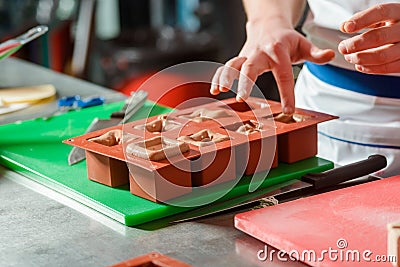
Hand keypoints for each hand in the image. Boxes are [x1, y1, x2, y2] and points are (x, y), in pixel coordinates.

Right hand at [210, 20, 333, 113]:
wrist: (268, 24)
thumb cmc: (287, 39)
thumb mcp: (303, 44)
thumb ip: (316, 53)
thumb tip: (331, 55)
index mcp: (278, 51)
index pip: (283, 74)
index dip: (286, 93)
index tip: (288, 110)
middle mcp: (260, 52)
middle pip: (250, 66)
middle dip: (245, 82)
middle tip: (242, 98)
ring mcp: (247, 55)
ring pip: (233, 64)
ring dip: (225, 77)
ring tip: (220, 90)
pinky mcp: (239, 58)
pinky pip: (226, 66)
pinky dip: (219, 76)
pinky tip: (215, 89)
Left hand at [339, 3, 399, 73]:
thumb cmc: (393, 25)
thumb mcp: (382, 17)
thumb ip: (363, 19)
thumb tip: (344, 26)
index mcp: (399, 12)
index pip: (381, 12)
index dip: (362, 20)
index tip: (346, 28)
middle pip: (379, 37)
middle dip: (356, 44)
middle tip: (343, 48)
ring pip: (382, 56)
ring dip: (360, 58)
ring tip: (349, 57)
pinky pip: (388, 68)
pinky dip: (370, 68)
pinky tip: (360, 65)